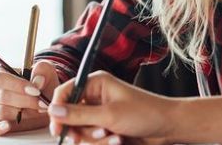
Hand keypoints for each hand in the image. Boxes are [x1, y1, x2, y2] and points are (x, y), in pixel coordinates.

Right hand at [0, 60, 59, 134]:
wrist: (44, 100)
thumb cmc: (41, 82)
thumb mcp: (45, 71)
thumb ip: (42, 71)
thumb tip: (38, 81)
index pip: (0, 78)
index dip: (17, 84)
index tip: (36, 91)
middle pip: (1, 96)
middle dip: (24, 100)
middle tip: (41, 103)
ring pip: (1, 112)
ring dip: (20, 114)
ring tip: (36, 112)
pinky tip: (8, 126)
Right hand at [48, 71, 173, 144]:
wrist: (168, 128)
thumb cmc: (146, 113)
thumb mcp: (109, 115)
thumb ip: (79, 114)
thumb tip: (53, 111)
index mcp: (96, 83)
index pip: (65, 92)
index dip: (57, 110)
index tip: (56, 128)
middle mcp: (95, 97)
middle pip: (70, 116)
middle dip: (81, 130)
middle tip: (91, 137)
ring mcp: (100, 114)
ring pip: (81, 131)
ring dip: (95, 140)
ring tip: (114, 138)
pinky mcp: (105, 128)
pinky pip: (92, 140)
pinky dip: (102, 144)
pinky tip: (118, 141)